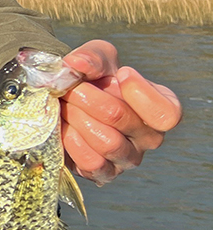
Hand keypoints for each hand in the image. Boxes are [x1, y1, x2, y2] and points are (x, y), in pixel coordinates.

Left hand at [60, 40, 180, 183]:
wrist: (67, 100)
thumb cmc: (93, 78)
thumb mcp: (97, 57)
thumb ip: (92, 56)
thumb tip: (77, 64)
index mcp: (160, 109)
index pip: (167, 114)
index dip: (140, 92)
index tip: (120, 74)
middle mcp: (149, 138)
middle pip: (120, 119)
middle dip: (87, 97)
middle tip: (69, 87)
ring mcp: (127, 159)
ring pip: (106, 142)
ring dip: (76, 118)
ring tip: (63, 104)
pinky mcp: (103, 173)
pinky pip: (91, 163)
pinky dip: (71, 140)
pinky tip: (62, 125)